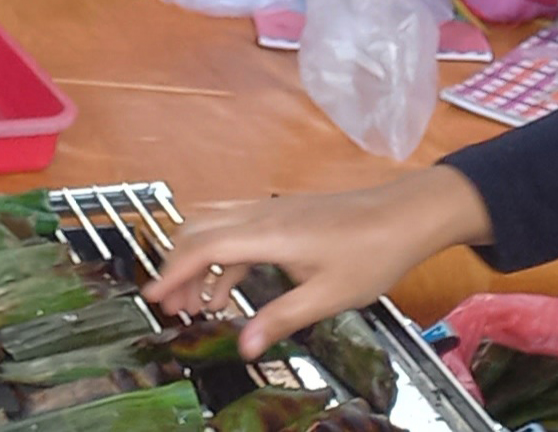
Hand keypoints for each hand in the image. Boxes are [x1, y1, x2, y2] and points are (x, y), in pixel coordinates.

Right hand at [143, 171, 492, 359]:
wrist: (404, 215)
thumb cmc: (371, 253)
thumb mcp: (327, 296)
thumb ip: (280, 319)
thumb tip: (244, 347)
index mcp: (268, 233)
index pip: (204, 247)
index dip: (173, 273)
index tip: (153, 297)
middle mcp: (261, 214)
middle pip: (198, 230)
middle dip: (176, 266)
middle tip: (169, 306)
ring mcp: (270, 210)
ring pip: (214, 226)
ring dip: (197, 260)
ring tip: (192, 303)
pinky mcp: (281, 214)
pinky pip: (236, 229)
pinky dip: (221, 256)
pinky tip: (227, 291)